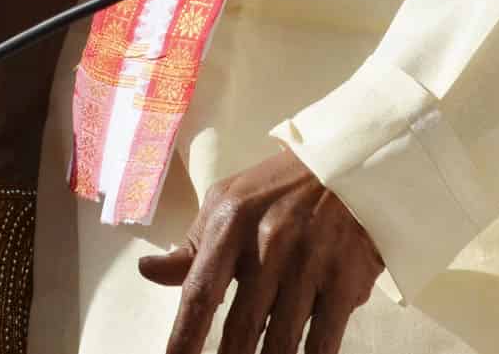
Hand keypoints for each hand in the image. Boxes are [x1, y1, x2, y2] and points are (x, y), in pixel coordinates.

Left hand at [138, 147, 382, 353]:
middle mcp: (269, 244)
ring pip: (281, 342)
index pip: (200, 293)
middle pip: (240, 328)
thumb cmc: (278, 189)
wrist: (349, 164)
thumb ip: (191, 246)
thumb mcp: (228, 202)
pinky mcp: (346, 278)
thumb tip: (149, 272)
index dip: (184, 338)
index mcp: (231, 224)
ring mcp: (310, 263)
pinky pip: (323, 340)